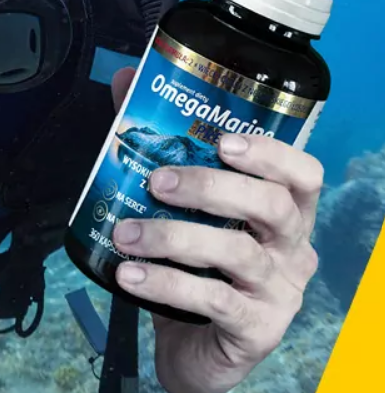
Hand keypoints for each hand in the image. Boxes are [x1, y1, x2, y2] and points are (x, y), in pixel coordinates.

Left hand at [107, 68, 322, 392]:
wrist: (193, 345)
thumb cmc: (195, 264)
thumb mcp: (184, 207)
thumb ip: (160, 144)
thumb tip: (126, 81)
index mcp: (282, 211)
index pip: (302, 173)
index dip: (270, 152)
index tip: (223, 140)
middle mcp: (292, 247)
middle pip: (271, 204)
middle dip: (209, 186)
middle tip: (155, 181)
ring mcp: (279, 291)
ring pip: (237, 250)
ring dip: (173, 236)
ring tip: (125, 233)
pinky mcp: (257, 328)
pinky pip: (214, 299)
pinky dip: (166, 281)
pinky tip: (130, 274)